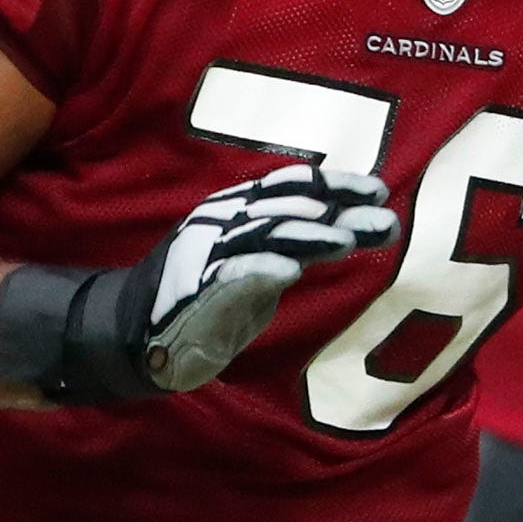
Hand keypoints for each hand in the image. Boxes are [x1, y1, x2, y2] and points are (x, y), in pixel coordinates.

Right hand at [68, 163, 400, 397]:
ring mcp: (207, 256)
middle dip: (338, 214)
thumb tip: (346, 229)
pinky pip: (229, 276)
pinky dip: (258, 270)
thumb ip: (293, 246)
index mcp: (238, 211)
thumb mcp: (257, 266)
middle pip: (286, 210)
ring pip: (263, 237)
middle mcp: (223, 224)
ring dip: (306, 237)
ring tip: (344, 241)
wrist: (138, 335)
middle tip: (384, 219)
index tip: (379, 192)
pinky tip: (289, 271)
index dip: (335, 186)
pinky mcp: (195, 291)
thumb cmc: (203, 299)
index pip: (292, 188)